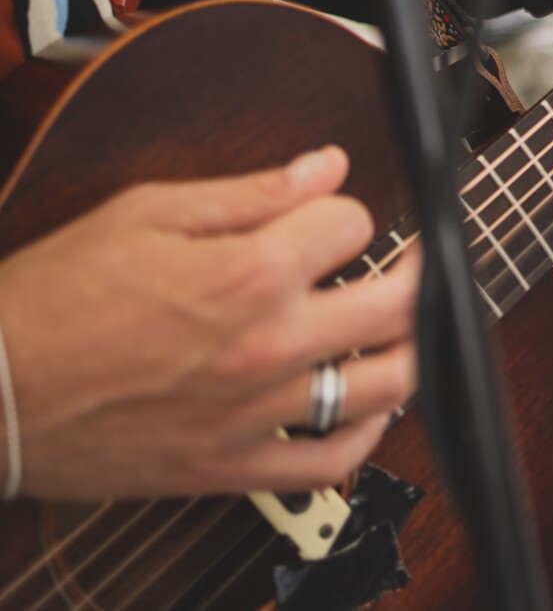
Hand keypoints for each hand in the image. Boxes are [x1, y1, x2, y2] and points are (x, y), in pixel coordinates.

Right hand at [0, 147, 417, 498]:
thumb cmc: (52, 301)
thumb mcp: (146, 213)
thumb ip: (251, 192)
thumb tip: (325, 167)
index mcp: (248, 274)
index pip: (351, 226)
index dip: (342, 211)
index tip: (329, 216)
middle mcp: (266, 345)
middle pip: (397, 306)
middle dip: (420, 270)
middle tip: (419, 259)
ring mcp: (255, 412)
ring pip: (386, 387)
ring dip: (408, 351)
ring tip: (399, 329)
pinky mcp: (231, 466)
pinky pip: (330, 464)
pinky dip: (366, 436)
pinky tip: (368, 408)